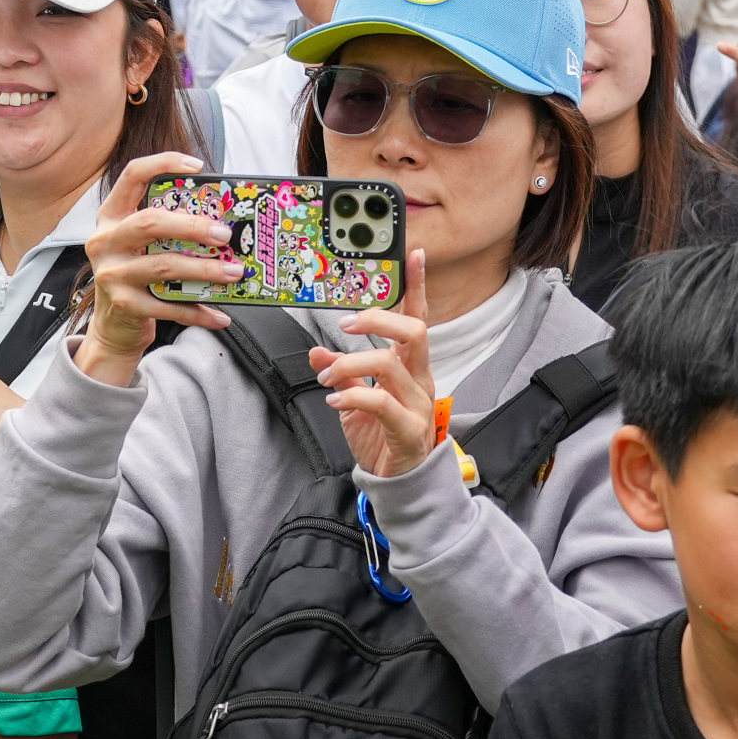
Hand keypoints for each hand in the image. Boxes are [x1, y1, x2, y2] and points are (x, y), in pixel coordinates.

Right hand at [78, 151, 235, 374]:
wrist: (113, 325)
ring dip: (204, 270)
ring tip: (233, 272)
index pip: (132, 176)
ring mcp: (112, 273)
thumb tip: (221, 218)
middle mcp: (106, 241)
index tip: (197, 166)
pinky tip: (219, 315)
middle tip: (224, 234)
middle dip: (192, 226)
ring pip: (163, 266)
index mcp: (112, 216)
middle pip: (150, 222)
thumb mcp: (141, 244)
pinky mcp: (124, 305)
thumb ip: (168, 226)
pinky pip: (168, 306)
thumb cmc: (136, 273)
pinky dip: (197, 311)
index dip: (163, 164)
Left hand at [315, 273, 441, 477]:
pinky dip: (354, 395)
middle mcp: (420, 380)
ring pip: (390, 364)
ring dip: (349, 364)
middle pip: (414, 332)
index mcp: (410, 367)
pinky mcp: (408, 430)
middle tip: (347, 326)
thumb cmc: (382, 438)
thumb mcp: (354, 400)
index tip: (413, 255)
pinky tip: (335, 400)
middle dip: (379, 321)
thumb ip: (341, 373)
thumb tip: (318, 351)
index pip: (417, 319)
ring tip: (326, 378)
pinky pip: (382, 402)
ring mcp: (417, 404)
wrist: (397, 483)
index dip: (417, 288)